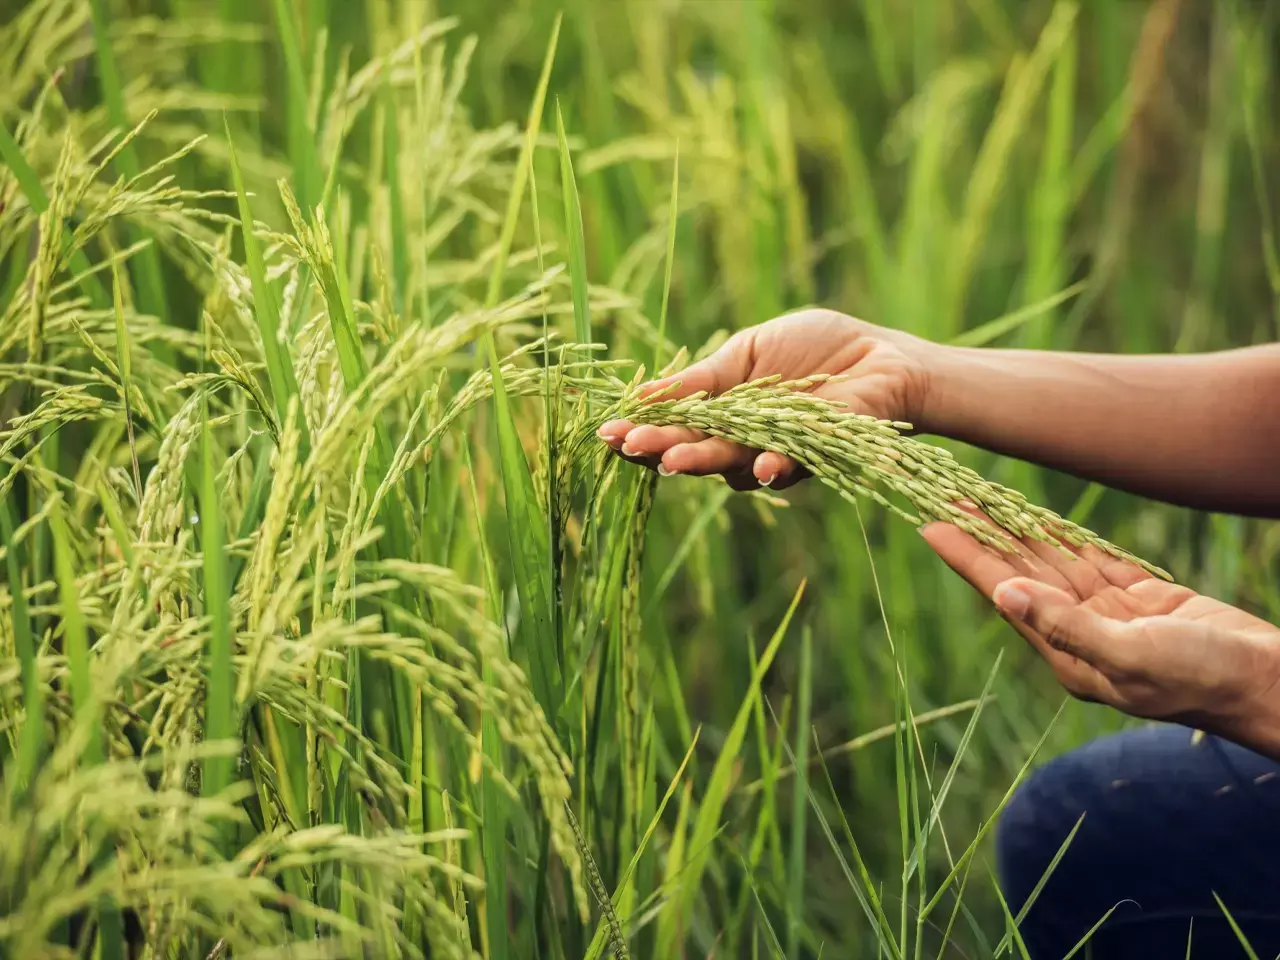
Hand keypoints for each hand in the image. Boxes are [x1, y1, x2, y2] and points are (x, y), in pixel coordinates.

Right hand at [598, 309, 935, 489]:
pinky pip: (787, 466)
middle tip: (632, 447)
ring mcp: (774, 452)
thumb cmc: (816, 348)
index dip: (641, 431)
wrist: (881, 356)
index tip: (608, 431)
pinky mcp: (815, 456)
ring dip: (703, 461)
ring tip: (674, 458)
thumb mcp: (748, 351)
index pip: (672, 427)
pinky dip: (772, 466)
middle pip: (692, 451)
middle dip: (660, 450)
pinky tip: (759, 465)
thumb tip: (644, 394)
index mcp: (721, 412)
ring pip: (731, 465)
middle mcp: (741, 441)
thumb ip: (704, 378)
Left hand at [921, 520, 1279, 751]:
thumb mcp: (1131, 655)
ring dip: (1017, 531)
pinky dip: (1064, 537)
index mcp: (1067, 654)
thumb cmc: (1201, 678)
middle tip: (945, 496)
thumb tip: (1004, 595)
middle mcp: (1079, 634)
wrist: (1266, 682)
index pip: (1004, 594)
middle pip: (1020, 573)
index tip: (930, 525)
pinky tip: (1036, 519)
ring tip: (980, 498)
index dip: (967, 557)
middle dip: (983, 536)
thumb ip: (1066, 625)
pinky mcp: (1140, 601)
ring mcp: (1109, 617)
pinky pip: (1092, 561)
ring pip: (1053, 563)